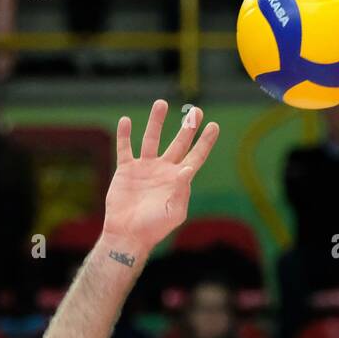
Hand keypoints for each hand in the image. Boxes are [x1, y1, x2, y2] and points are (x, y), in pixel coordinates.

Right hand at [100, 100, 218, 255]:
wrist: (128, 234)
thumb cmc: (154, 228)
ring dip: (156, 122)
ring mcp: (144, 168)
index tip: (214, 125)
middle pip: (178, 143)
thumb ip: (181, 190)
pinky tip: (126, 120)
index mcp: (178, 180)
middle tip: (196, 110)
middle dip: (187, 127)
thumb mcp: (173, 212)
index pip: (195, 156)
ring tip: (161, 103)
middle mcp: (163, 170)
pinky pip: (125, 148)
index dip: (205, 142)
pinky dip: (124, 135)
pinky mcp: (126, 170)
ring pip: (151, 139)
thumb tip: (189, 168)